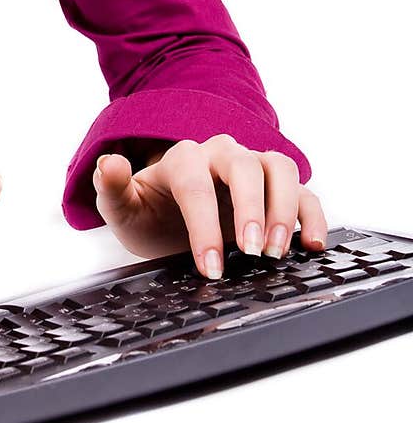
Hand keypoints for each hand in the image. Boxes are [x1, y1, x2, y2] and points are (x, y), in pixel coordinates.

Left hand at [92, 132, 328, 279]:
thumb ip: (112, 187)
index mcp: (182, 159)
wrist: (169, 220)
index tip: (211, 267)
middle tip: (253, 253)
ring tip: (278, 252)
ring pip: (279, 168)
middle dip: (251, 209)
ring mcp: (252, 169)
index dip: (205, 225)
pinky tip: (312, 243)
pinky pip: (304, 191)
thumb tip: (108, 164)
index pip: (196, 184)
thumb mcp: (123, 209)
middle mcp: (220, 155)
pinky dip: (313, 214)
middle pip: (244, 166)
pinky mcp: (277, 190)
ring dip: (284, 208)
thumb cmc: (148, 214)